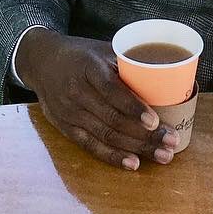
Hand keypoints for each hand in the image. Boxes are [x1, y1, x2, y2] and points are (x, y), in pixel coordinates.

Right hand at [16, 30, 176, 169]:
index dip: (132, 107)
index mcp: (87, 68)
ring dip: (137, 148)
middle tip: (171, 142)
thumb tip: (167, 76)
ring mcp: (69, 112)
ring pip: (106, 135)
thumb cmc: (80, 55)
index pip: (110, 90)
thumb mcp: (101, 50)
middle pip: (112, 118)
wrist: (41, 62)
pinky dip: (113, 157)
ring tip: (163, 155)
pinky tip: (133, 164)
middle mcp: (76, 92)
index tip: (154, 120)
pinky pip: (91, 146)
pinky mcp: (66, 127)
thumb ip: (127, 63)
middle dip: (145, 135)